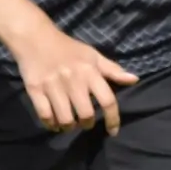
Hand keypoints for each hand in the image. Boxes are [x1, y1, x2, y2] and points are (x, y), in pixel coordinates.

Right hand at [13, 25, 138, 134]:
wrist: (36, 38)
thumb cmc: (68, 49)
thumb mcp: (93, 55)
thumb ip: (113, 70)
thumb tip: (135, 80)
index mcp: (90, 72)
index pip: (107, 100)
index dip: (113, 119)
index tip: (113, 131)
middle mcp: (73, 80)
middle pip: (86, 114)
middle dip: (87, 124)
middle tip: (85, 122)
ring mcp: (53, 86)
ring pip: (65, 119)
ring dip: (69, 127)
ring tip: (69, 124)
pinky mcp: (35, 90)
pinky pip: (45, 116)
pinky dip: (51, 124)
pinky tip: (54, 123)